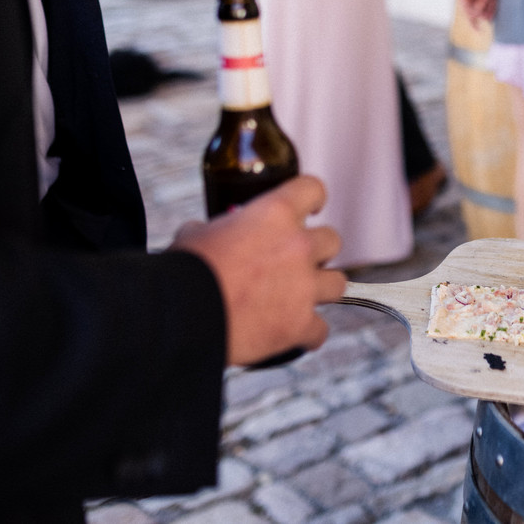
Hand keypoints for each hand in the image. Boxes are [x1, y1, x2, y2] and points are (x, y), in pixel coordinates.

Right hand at [171, 175, 345, 365]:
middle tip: (297, 262)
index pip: (313, 190)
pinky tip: (292, 334)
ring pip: (339, 283)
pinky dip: (308, 333)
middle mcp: (298, 246)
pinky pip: (320, 329)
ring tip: (299, 298)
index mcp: (275, 213)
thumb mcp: (197, 234)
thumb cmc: (186, 270)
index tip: (312, 208)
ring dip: (321, 290)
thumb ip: (216, 230)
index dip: (313, 200)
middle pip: (332, 241)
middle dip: (317, 251)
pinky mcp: (300, 324)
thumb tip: (206, 233)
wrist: (184, 316)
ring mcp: (304, 286)